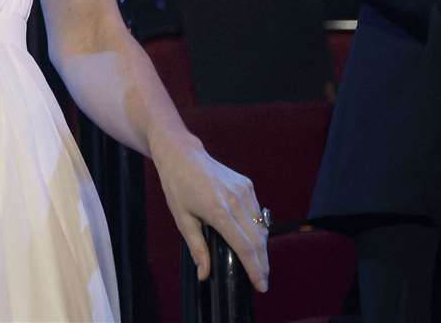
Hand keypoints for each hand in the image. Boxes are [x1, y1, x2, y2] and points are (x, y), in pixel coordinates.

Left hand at [152, 132, 269, 292]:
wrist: (182, 154)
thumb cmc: (178, 187)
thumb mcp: (182, 219)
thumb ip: (196, 247)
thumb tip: (204, 275)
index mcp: (218, 210)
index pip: (244, 247)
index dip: (255, 269)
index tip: (261, 286)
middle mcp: (235, 200)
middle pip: (258, 240)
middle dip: (262, 264)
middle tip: (262, 282)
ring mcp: (244, 190)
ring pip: (261, 227)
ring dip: (262, 248)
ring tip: (258, 265)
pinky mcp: (247, 184)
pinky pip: (257, 212)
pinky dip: (258, 229)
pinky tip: (253, 240)